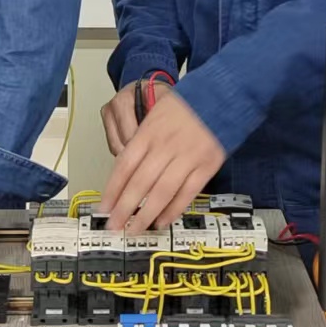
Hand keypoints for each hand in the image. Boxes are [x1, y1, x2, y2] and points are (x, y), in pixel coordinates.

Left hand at [101, 90, 224, 233]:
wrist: (221, 96)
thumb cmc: (185, 107)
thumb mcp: (155, 114)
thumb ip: (141, 141)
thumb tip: (125, 173)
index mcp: (150, 132)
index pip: (125, 165)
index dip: (112, 189)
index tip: (104, 207)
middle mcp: (166, 145)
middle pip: (140, 182)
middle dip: (124, 208)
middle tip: (113, 226)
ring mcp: (187, 157)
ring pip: (162, 191)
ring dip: (146, 214)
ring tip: (134, 230)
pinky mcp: (206, 166)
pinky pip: (187, 193)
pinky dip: (174, 209)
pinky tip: (162, 221)